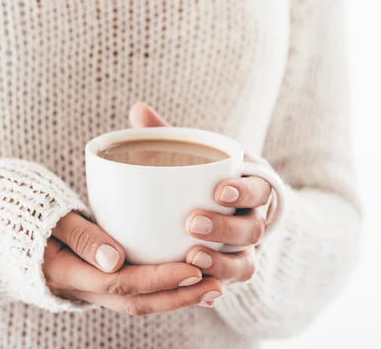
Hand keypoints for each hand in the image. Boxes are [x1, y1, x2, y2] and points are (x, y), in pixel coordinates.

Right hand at [44, 212, 223, 314]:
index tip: (194, 267)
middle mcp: (79, 288)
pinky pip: (130, 290)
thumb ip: (80, 235)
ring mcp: (86, 287)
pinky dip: (159, 288)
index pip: (120, 283)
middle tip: (216, 286)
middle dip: (177, 297)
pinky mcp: (94, 278)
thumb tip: (115, 259)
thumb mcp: (49, 217)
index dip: (159, 279)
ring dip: (174, 297)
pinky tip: (184, 279)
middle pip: (135, 301)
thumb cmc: (26, 212)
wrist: (3, 226)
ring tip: (211, 287)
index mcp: (65, 273)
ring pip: (135, 300)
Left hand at [129, 102, 273, 305]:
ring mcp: (246, 249)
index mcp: (251, 185)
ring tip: (191, 258)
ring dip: (221, 263)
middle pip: (253, 228)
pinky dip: (217, 285)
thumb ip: (171, 136)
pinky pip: (232, 283)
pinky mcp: (233, 269)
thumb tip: (137, 109)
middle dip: (225, 227)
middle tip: (192, 223)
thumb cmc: (206, 178)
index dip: (244, 190)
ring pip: (246, 261)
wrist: (231, 210)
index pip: (259, 186)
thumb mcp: (196, 156)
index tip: (219, 189)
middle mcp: (255, 218)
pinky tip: (198, 289)